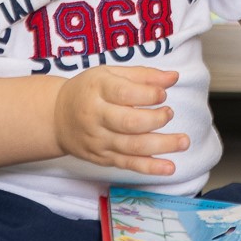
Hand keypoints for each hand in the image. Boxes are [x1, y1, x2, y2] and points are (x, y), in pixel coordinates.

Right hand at [54, 66, 187, 175]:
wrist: (57, 117)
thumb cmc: (89, 91)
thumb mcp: (110, 73)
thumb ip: (143, 75)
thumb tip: (174, 77)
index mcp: (98, 90)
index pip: (124, 93)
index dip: (148, 94)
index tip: (163, 94)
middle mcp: (96, 117)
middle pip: (129, 122)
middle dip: (156, 120)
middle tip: (170, 113)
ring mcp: (99, 140)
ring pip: (132, 146)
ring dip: (162, 145)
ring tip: (183, 141)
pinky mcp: (102, 158)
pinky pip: (128, 164)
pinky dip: (150, 167)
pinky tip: (169, 167)